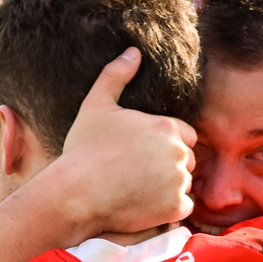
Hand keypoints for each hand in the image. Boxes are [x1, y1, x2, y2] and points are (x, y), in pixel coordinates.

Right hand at [50, 47, 195, 233]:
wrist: (75, 193)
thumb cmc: (83, 149)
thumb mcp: (95, 106)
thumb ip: (115, 76)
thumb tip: (133, 52)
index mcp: (167, 126)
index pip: (184, 136)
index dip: (164, 144)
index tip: (142, 154)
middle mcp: (178, 153)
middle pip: (187, 161)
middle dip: (169, 166)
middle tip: (138, 174)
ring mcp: (178, 181)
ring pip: (184, 184)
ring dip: (168, 188)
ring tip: (138, 190)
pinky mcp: (174, 208)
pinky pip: (183, 208)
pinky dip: (168, 209)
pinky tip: (145, 205)